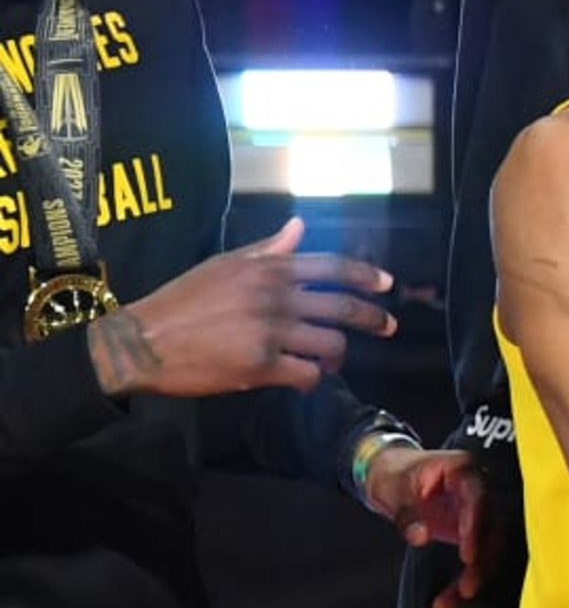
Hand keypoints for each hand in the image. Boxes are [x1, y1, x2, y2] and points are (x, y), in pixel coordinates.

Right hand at [93, 218, 397, 398]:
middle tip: (388, 327)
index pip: (332, 267)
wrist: (140, 342)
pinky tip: (307, 380)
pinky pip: (306, 373)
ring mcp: (270, 332)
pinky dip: (313, 379)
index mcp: (267, 269)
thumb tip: (299, 227)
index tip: (387, 285)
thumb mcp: (224, 265)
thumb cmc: (181, 300)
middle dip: (373, 318)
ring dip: (338, 355)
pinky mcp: (260, 367)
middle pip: (342, 307)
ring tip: (333, 361)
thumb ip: (267, 249)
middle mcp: (275, 296)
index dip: (366, 275)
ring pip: (330, 343)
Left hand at [365, 445, 489, 607]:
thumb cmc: (395, 475)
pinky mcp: (472, 528)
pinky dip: (464, 577)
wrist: (394, 473)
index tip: (468, 556)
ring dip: (474, 577)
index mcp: (462, 469)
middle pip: (490, 527)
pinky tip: (449, 601)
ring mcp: (477, 509)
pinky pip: (477, 554)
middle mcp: (478, 488)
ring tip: (447, 606)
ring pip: (487, 546)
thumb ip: (408, 513)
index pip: (477, 498)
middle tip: (467, 589)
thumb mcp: (393, 490)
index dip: (475, 527)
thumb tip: (422, 538)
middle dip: (481, 562)